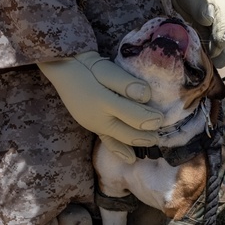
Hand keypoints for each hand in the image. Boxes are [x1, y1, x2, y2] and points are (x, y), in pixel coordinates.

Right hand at [38, 52, 160, 163]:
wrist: (62, 68)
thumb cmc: (86, 66)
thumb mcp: (105, 68)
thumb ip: (126, 83)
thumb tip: (146, 96)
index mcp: (104, 101)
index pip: (133, 115)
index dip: (150, 119)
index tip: (162, 119)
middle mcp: (99, 118)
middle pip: (129, 132)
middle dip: (147, 134)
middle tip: (161, 133)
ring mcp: (94, 125)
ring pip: (121, 139)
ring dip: (138, 142)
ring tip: (153, 142)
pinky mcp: (91, 126)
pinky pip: (108, 142)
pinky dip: (120, 150)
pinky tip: (131, 158)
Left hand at [168, 0, 224, 67]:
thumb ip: (203, 2)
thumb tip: (208, 18)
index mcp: (223, 7)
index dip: (223, 35)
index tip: (220, 44)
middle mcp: (219, 22)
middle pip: (222, 40)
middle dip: (218, 52)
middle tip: (215, 62)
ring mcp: (211, 32)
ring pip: (214, 47)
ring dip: (210, 57)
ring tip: (207, 68)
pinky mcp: (201, 38)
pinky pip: (203, 49)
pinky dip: (200, 56)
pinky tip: (197, 65)